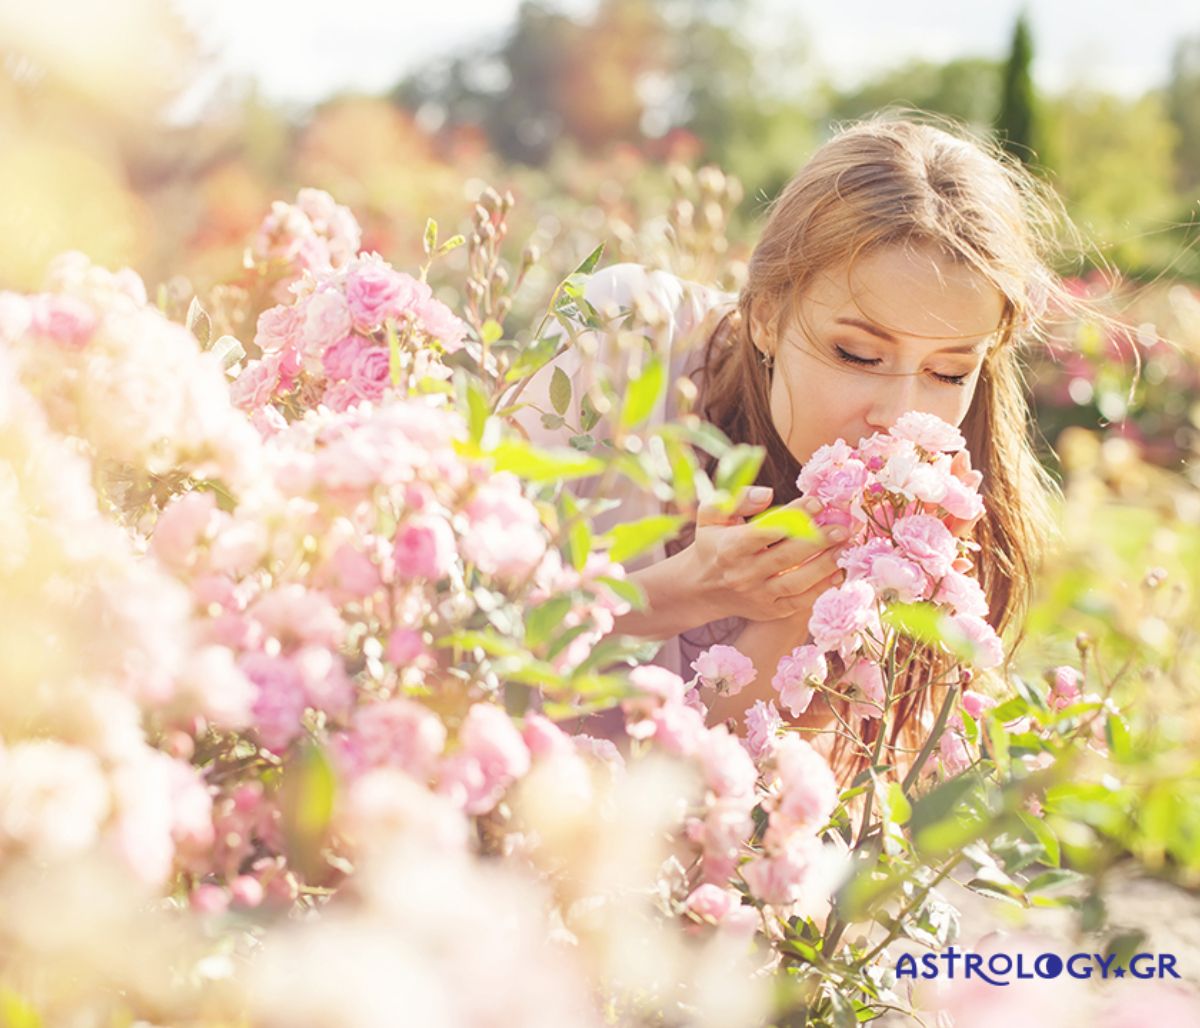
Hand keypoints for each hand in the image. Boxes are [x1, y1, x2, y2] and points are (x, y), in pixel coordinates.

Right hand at [683, 485, 847, 623]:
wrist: (702, 587)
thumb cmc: (714, 543)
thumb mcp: (712, 515)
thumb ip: (738, 498)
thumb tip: (768, 494)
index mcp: (730, 548)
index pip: (765, 531)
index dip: (793, 517)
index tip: (818, 503)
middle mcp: (743, 574)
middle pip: (786, 557)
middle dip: (817, 540)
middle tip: (843, 527)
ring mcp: (758, 596)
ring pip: (797, 582)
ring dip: (825, 565)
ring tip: (845, 547)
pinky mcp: (770, 610)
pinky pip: (800, 601)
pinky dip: (822, 588)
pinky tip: (839, 571)